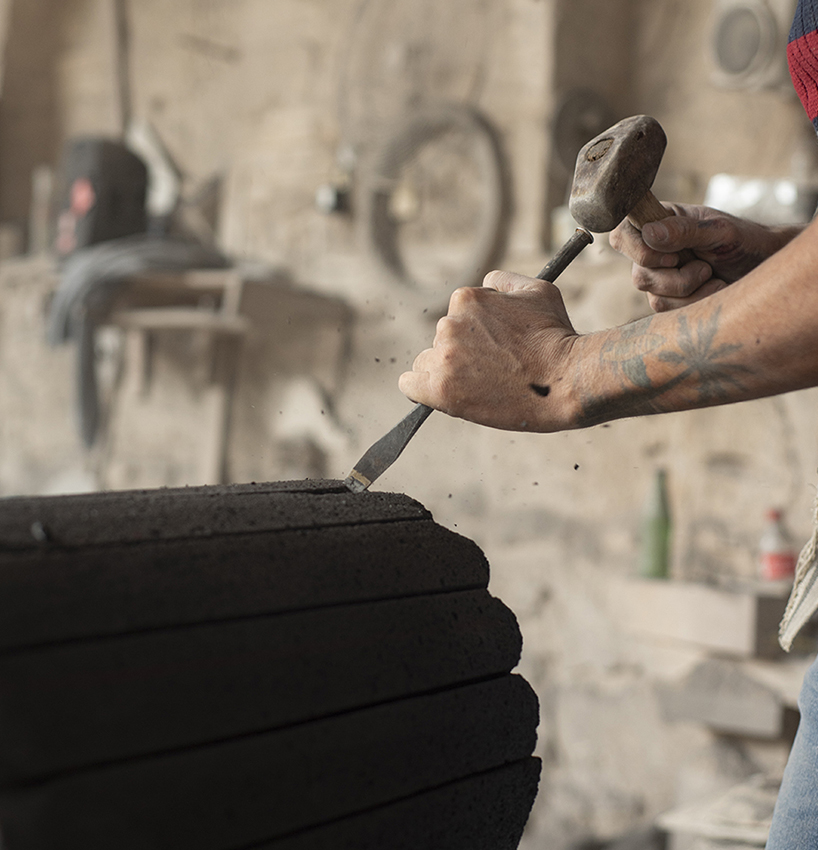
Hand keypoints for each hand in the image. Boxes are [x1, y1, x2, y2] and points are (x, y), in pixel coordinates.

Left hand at [399, 271, 579, 430]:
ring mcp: (443, 358)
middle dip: (462, 354)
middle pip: (442, 341)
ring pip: (427, 364)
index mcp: (466, 299)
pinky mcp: (441, 390)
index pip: (456, 316)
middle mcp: (449, 325)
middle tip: (492, 370)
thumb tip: (487, 281)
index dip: (475, 335)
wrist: (567, 380)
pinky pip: (410, 385)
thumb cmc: (557, 337)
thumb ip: (505, 281)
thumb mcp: (537, 290)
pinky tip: (441, 394)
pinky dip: (421, 389)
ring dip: (446, 373)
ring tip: (479, 385)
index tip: (492, 349)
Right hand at [609, 204, 801, 311]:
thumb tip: (649, 233)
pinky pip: (667, 310)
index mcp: (660, 222)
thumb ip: (683, 232)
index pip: (622, 235)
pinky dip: (694, 303)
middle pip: (639, 274)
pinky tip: (712, 289)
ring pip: (653, 296)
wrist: (765, 266)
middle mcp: (653, 249)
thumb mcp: (719, 231)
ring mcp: (659, 276)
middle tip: (704, 267)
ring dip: (689, 291)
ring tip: (713, 277)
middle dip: (676, 278)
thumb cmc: (744, 240)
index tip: (672, 255)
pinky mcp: (668, 298)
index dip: (638, 250)